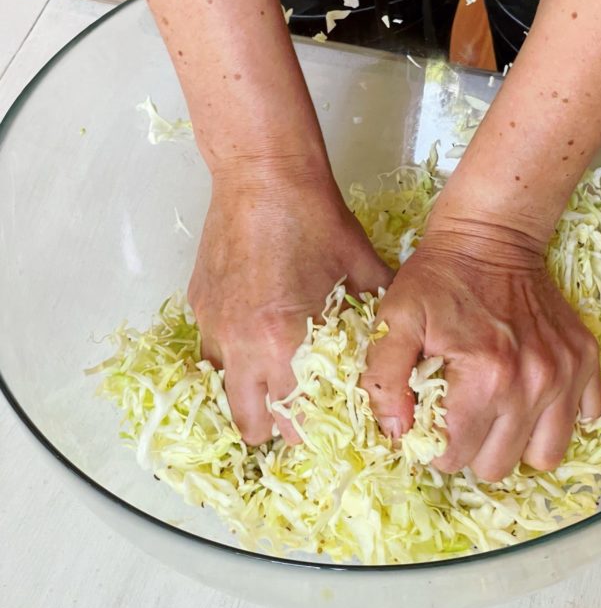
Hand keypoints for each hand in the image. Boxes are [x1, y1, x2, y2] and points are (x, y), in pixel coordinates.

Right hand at [188, 159, 391, 445]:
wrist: (263, 175)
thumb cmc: (316, 220)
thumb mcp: (362, 272)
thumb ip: (377, 319)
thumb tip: (394, 349)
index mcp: (284, 344)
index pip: (297, 422)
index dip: (316, 433)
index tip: (332, 427)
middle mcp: (241, 345)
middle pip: (252, 425)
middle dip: (278, 427)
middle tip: (302, 412)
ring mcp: (214, 326)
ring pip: (224, 392)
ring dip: (250, 394)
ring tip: (276, 379)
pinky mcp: (198, 306)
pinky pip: (211, 351)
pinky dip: (231, 358)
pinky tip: (255, 338)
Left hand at [363, 216, 600, 480]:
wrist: (491, 235)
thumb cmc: (438, 277)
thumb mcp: (395, 319)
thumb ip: (384, 379)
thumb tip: (397, 434)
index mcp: (484, 378)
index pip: (455, 457)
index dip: (433, 443)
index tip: (429, 415)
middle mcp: (532, 384)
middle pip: (498, 465)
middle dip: (472, 447)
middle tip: (459, 411)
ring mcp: (565, 374)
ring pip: (545, 455)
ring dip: (517, 442)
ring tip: (496, 410)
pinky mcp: (585, 360)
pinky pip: (585, 419)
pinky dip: (558, 416)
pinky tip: (532, 393)